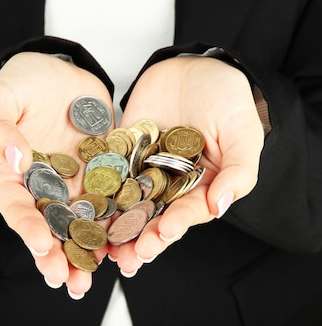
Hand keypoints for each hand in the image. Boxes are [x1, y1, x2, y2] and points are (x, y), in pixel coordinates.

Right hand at [0, 52, 113, 295]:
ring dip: (90, 253)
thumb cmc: (21, 84)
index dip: (27, 226)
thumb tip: (13, 157)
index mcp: (13, 175)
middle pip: (50, 228)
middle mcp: (45, 189)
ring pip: (82, 226)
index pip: (17, 206)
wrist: (60, 73)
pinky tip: (129, 243)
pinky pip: (113, 203)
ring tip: (97, 278)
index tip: (41, 245)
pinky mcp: (104, 176)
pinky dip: (120, 225)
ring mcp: (75, 186)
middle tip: (69, 282)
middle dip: (59, 257)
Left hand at [110, 56, 264, 274]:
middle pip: (154, 219)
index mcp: (201, 189)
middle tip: (129, 259)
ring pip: (128, 208)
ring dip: (116, 231)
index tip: (164, 233)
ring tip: (105, 250)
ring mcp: (144, 174)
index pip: (188, 213)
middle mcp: (171, 188)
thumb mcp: (242, 133)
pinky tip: (83, 213)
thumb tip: (222, 206)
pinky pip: (107, 178)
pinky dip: (96, 196)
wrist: (194, 67)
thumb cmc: (227, 99)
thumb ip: (238, 171)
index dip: (176, 225)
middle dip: (141, 240)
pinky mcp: (121, 158)